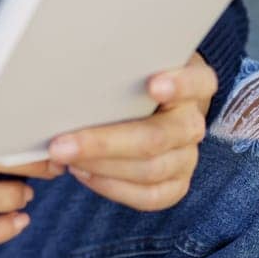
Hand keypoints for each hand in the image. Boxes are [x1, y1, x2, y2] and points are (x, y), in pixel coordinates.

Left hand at [46, 51, 216, 210]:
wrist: (154, 103)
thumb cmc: (134, 76)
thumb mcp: (133, 62)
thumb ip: (116, 65)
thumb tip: (69, 78)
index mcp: (194, 83)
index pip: (198, 81)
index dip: (179, 85)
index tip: (153, 86)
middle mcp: (193, 122)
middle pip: (156, 137)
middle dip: (103, 143)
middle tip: (60, 144)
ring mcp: (188, 156)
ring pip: (148, 170)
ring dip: (100, 167)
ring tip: (64, 158)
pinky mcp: (178, 184)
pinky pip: (149, 196)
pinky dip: (111, 187)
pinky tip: (82, 172)